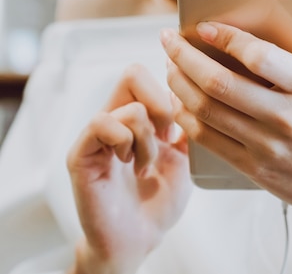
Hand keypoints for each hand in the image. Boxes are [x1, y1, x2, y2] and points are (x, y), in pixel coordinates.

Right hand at [66, 65, 190, 273]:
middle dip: (162, 106)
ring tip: (146, 165)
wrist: (140, 238)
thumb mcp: (186, 156)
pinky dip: (125, 143)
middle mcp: (115, 118)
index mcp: (138, 115)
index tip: (178, 130)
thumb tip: (190, 94)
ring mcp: (96, 135)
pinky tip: (130, 165)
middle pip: (133, 73)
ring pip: (129, 107)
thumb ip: (187, 124)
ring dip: (149, 140)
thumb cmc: (160, 200)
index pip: (149, 73)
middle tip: (166, 138)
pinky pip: (101, 124)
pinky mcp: (80, 154)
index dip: (172, 94)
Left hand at [161, 0, 291, 226]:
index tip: (203, 27)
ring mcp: (269, 146)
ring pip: (206, 111)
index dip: (225, 37)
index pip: (258, 55)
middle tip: (169, 41)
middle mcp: (289, 117)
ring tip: (170, 68)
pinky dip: (186, 118)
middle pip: (219, 82)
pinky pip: (208, 140)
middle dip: (184, 57)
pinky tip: (179, 102)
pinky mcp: (255, 169)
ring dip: (178, 85)